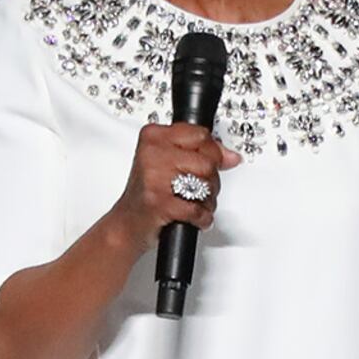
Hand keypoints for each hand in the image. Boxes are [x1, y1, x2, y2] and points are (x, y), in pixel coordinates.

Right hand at [115, 120, 239, 249]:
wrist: (127, 223)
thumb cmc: (147, 193)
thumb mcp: (168, 162)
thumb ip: (200, 153)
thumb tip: (231, 156)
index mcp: (154, 136)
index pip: (201, 135)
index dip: (212, 152)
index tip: (208, 162)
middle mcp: (152, 153)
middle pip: (208, 160)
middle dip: (210, 179)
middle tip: (197, 188)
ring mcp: (155, 177)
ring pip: (206, 183)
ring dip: (207, 200)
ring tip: (192, 202)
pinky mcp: (159, 202)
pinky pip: (197, 208)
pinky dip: (201, 218)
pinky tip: (193, 217)